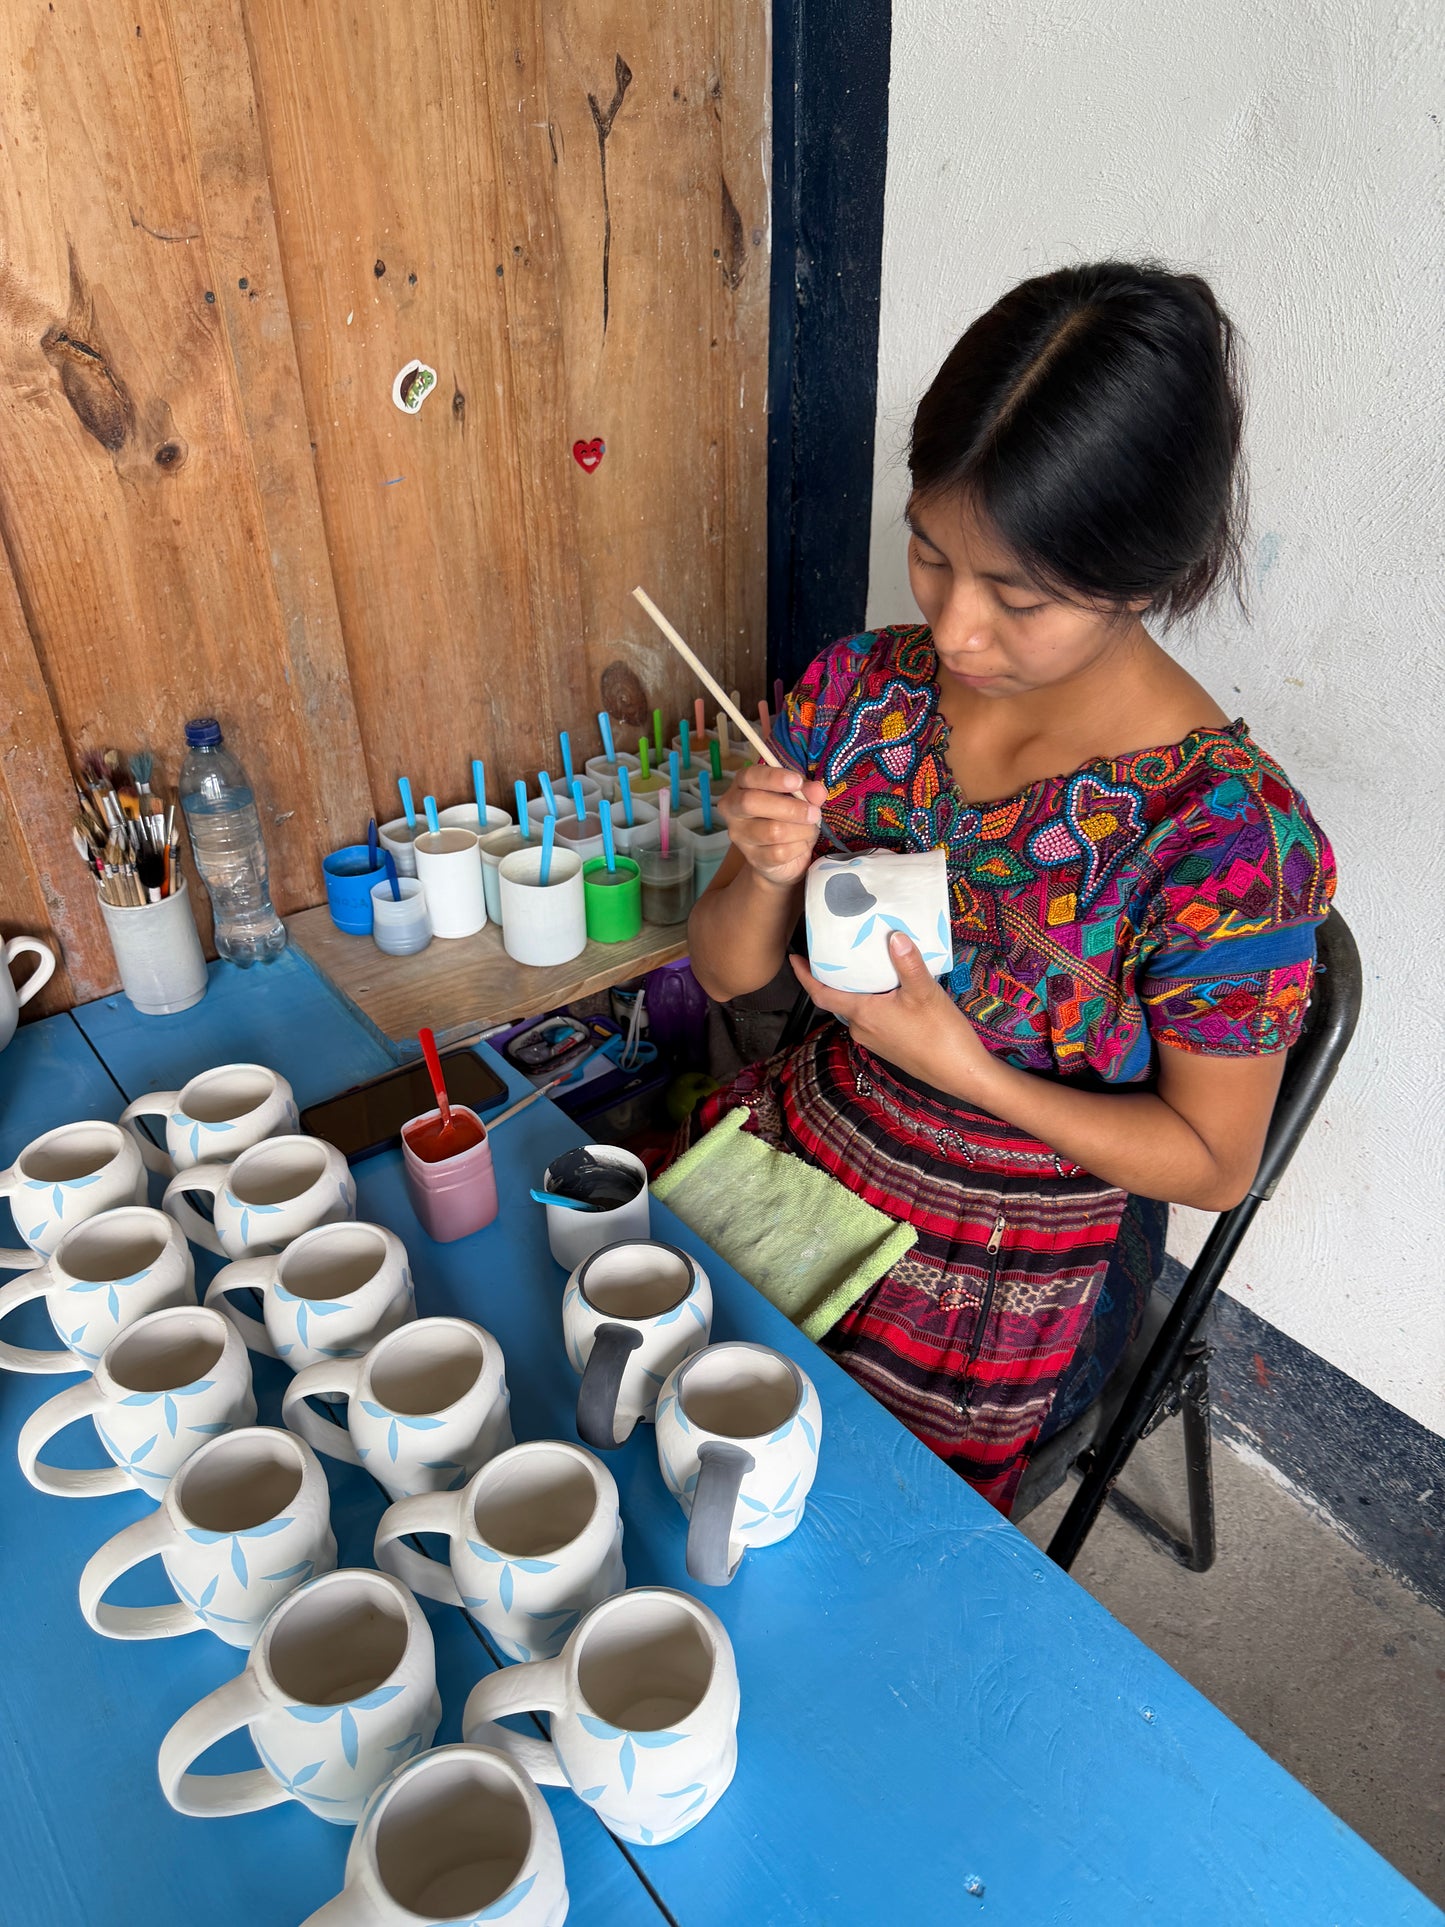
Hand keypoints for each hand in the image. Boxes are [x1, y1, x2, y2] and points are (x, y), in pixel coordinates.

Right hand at [720, 763, 828, 888]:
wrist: (782, 856)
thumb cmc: (787, 817)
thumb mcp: (800, 799)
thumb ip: (808, 792)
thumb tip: (817, 790)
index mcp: (742, 785)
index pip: (750, 776)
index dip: (773, 777)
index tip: (798, 782)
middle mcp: (733, 809)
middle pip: (752, 802)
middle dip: (789, 807)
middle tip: (814, 813)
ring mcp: (739, 835)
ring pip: (771, 831)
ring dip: (800, 830)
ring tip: (811, 829)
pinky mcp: (752, 858)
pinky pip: (779, 852)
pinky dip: (799, 847)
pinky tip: (802, 844)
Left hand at [791, 931, 998, 1099]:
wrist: (961, 1073)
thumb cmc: (940, 1034)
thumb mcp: (925, 992)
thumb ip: (908, 962)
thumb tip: (894, 935)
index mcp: (862, 1014)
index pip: (821, 994)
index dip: (805, 976)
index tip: (794, 958)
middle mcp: (861, 1029)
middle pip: (839, 999)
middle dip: (835, 977)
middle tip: (837, 950)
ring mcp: (874, 1040)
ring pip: (856, 1008)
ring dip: (857, 988)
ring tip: (865, 963)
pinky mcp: (888, 1045)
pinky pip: (871, 1018)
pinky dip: (872, 1000)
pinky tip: (888, 988)